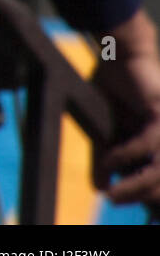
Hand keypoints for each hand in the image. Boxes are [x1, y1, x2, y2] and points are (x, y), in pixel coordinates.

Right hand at [91, 9, 159, 206]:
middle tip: (116, 200)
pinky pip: (148, 143)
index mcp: (156, 143)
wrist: (118, 55)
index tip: (118, 200)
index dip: (144, 194)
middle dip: (141, 195)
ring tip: (114, 195)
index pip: (158, 178)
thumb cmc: (113, 87)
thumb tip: (101, 188)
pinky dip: (127, 154)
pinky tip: (110, 158)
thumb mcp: (104, 129)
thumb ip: (104, 157)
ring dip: (138, 186)